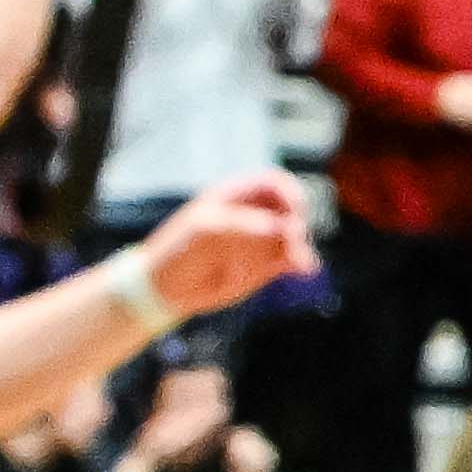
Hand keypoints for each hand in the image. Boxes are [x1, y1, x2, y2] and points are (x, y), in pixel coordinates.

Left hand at [139, 174, 315, 316]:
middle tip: (292, 237)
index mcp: (236, 196)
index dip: (289, 191)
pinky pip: (291, 260)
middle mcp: (253, 215)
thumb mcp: (205, 230)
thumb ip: (244, 226)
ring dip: (301, 246)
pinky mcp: (266, 265)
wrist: (167, 288)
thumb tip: (280, 228)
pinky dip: (301, 263)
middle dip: (296, 221)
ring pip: (294, 237)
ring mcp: (261, 241)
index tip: (295, 207)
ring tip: (298, 261)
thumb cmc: (178, 250)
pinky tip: (304, 269)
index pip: (273, 183)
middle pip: (290, 209)